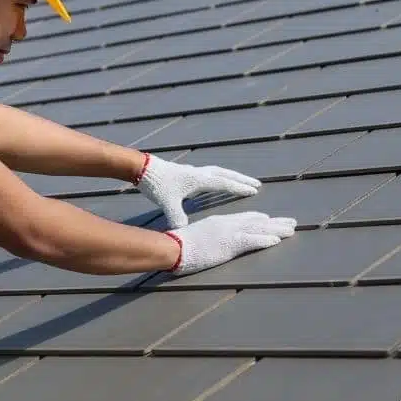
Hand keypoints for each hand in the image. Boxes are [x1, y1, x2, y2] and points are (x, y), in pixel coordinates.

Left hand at [135, 153, 260, 227]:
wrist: (143, 169)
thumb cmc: (157, 185)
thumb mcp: (167, 203)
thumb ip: (177, 216)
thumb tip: (184, 231)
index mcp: (198, 180)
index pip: (224, 183)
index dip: (239, 188)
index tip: (254, 191)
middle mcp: (199, 173)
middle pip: (226, 174)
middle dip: (241, 180)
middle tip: (257, 184)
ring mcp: (193, 171)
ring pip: (218, 172)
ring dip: (232, 176)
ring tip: (242, 181)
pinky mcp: (187, 172)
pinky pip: (210, 173)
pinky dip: (219, 177)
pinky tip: (218, 182)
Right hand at [165, 212, 296, 275]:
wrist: (174, 247)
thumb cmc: (179, 245)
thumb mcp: (197, 238)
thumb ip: (207, 238)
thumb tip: (210, 244)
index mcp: (219, 222)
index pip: (244, 218)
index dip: (260, 220)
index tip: (272, 220)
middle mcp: (227, 224)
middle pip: (256, 222)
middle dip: (275, 223)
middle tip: (292, 223)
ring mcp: (229, 233)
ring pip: (259, 230)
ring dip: (277, 230)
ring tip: (292, 229)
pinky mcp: (230, 244)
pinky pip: (252, 241)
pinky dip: (265, 240)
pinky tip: (278, 241)